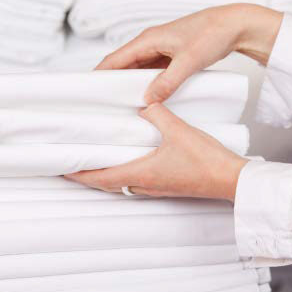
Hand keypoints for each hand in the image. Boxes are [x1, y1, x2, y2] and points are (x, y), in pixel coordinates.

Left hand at [65, 104, 247, 201]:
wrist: (229, 179)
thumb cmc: (205, 161)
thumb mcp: (178, 130)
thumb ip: (157, 113)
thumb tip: (145, 103)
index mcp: (142, 173)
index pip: (100, 177)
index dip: (79, 175)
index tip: (62, 170)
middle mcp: (145, 185)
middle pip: (107, 184)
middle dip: (88, 176)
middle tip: (73, 165)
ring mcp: (156, 188)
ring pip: (122, 184)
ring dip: (106, 175)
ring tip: (96, 161)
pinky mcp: (166, 186)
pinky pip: (137, 181)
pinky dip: (124, 173)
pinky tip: (129, 161)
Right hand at [96, 3, 282, 103]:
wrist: (233, 26)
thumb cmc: (212, 34)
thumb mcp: (188, 61)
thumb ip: (168, 82)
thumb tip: (148, 100)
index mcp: (148, 40)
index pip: (115, 59)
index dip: (100, 74)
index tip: (89, 91)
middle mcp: (150, 44)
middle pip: (123, 65)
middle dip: (112, 83)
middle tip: (104, 104)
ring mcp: (160, 51)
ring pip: (137, 70)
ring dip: (130, 85)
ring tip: (121, 105)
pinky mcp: (170, 57)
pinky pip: (151, 72)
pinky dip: (146, 84)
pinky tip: (146, 98)